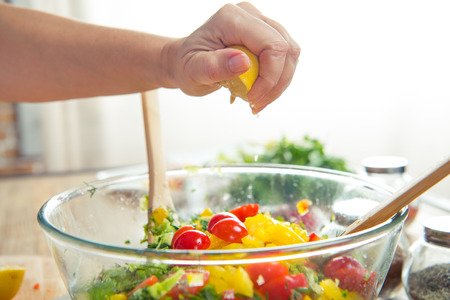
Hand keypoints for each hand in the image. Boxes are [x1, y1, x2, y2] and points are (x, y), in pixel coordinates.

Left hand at [167, 2, 299, 113]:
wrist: (184, 61)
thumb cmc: (186, 65)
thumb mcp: (193, 71)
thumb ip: (215, 65)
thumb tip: (244, 62)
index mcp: (232, 19)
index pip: (271, 44)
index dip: (270, 76)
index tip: (251, 97)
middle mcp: (249, 15)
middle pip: (285, 48)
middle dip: (276, 82)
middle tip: (255, 104)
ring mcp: (259, 22)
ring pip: (290, 53)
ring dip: (279, 83)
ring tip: (258, 100)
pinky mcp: (265, 34)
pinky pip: (285, 57)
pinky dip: (277, 79)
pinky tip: (261, 91)